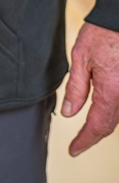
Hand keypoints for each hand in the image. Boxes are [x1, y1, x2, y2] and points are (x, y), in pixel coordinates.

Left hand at [62, 21, 118, 155]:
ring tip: (88, 131)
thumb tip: (69, 112)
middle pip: (110, 125)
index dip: (84, 141)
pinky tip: (103, 112)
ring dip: (104, 125)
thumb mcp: (81, 58)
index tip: (74, 150)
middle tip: (78, 144)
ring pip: (118, 117)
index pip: (96, 126)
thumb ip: (76, 88)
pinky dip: (112, 113)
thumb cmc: (103, 32)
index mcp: (111, 91)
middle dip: (93, 136)